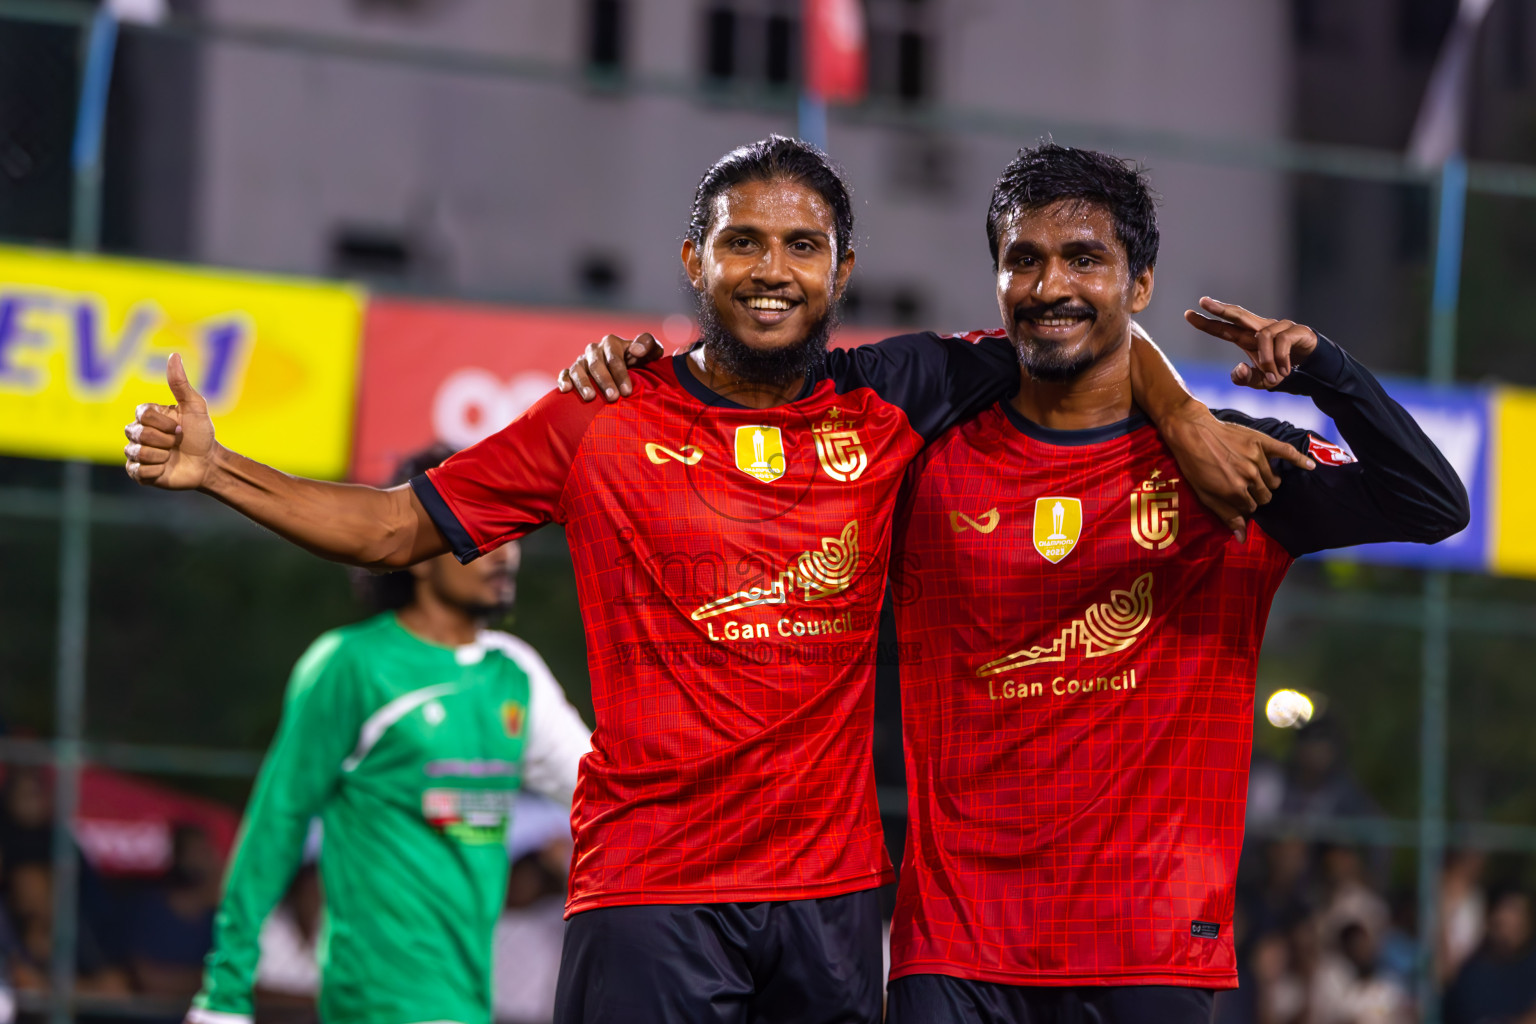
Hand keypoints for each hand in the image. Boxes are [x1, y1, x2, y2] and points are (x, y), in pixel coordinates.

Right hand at [123, 353, 217, 489]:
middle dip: (164, 440)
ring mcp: (136, 452)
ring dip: (162, 456)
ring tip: (172, 456)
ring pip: (138, 452)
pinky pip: (138, 470)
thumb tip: (174, 354)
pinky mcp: (138, 472)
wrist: (208, 464)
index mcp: (147, 415)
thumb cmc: (202, 434)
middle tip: (177, 443)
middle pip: (137, 433)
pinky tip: (165, 469)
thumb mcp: (195, 407)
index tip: (179, 428)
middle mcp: (137, 432)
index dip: (164, 424)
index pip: (142, 414)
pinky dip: (156, 471)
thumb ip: (181, 383)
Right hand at [556, 332, 664, 401]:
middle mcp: (594, 350)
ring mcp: (582, 361)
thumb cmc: (641, 362)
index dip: (620, 373)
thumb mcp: (651, 352)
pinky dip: (564, 380)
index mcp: (612, 343)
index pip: (614, 357)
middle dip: (605, 381)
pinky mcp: (571, 371)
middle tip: (613, 397)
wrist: (629, 371)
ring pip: (578, 369)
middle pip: (596, 364)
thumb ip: (648, 345)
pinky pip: (564, 373)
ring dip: (583, 383)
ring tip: (590, 398)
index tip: (627, 391)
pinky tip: (566, 390)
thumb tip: (636, 350)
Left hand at [1162, 405, 1314, 540]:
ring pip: (1274, 480)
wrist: (1192, 432)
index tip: (1235, 497)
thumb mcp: (1205, 494)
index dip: (1243, 504)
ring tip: (1251, 473)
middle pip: (1265, 496)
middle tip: (1243, 486)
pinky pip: (1286, 452)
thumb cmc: (1194, 465)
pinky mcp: (1262, 442)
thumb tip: (1242, 538)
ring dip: (1265, 481)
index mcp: (1236, 492)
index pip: (1252, 508)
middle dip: (1255, 494)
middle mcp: (1250, 477)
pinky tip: (1310, 466)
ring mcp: (1257, 459)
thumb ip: (1226, 515)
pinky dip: (1299, 459)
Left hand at [1184, 297, 1317, 388]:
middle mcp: (1261, 328)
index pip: (1224, 329)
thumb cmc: (1280, 369)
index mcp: (1248, 338)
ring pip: (1263, 337)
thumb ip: (1247, 379)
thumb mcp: (1261, 381)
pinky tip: (1285, 370)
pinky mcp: (1297, 330)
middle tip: (1204, 302)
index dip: (1208, 322)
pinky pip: (1282, 342)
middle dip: (1221, 309)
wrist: (1312, 369)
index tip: (1188, 315)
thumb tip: (1239, 369)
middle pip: (1239, 315)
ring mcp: (1280, 327)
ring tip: (1273, 376)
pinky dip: (1281, 359)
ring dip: (1266, 360)